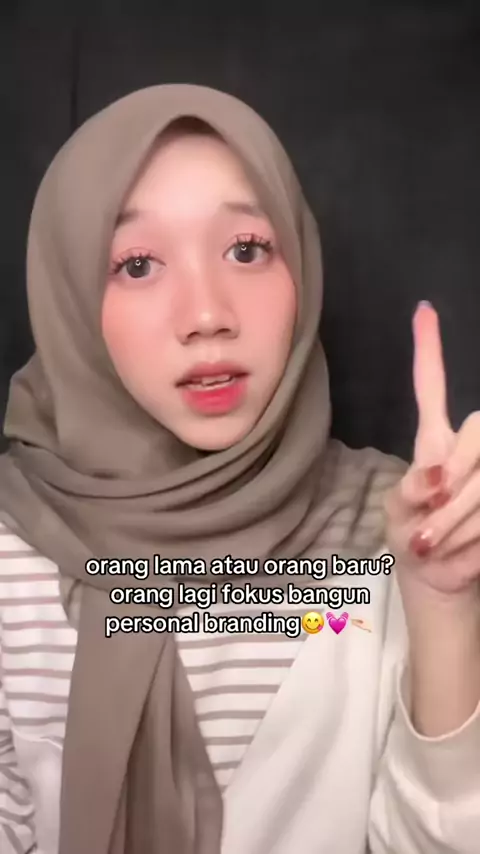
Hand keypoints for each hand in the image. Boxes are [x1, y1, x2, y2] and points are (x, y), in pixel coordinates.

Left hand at [385, 301, 479, 597]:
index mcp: (432, 443)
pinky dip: (471, 536)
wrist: (438, 578)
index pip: (431, 390)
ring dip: (457, 520)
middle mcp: (465, 450)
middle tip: (430, 521)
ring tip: (436, 544)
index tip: (423, 311)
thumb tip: (438, 476)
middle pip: (477, 431)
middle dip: (459, 478)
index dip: (429, 352)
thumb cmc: (412, 538)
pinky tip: (460, 549)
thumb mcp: (399, 516)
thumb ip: (412, 493)